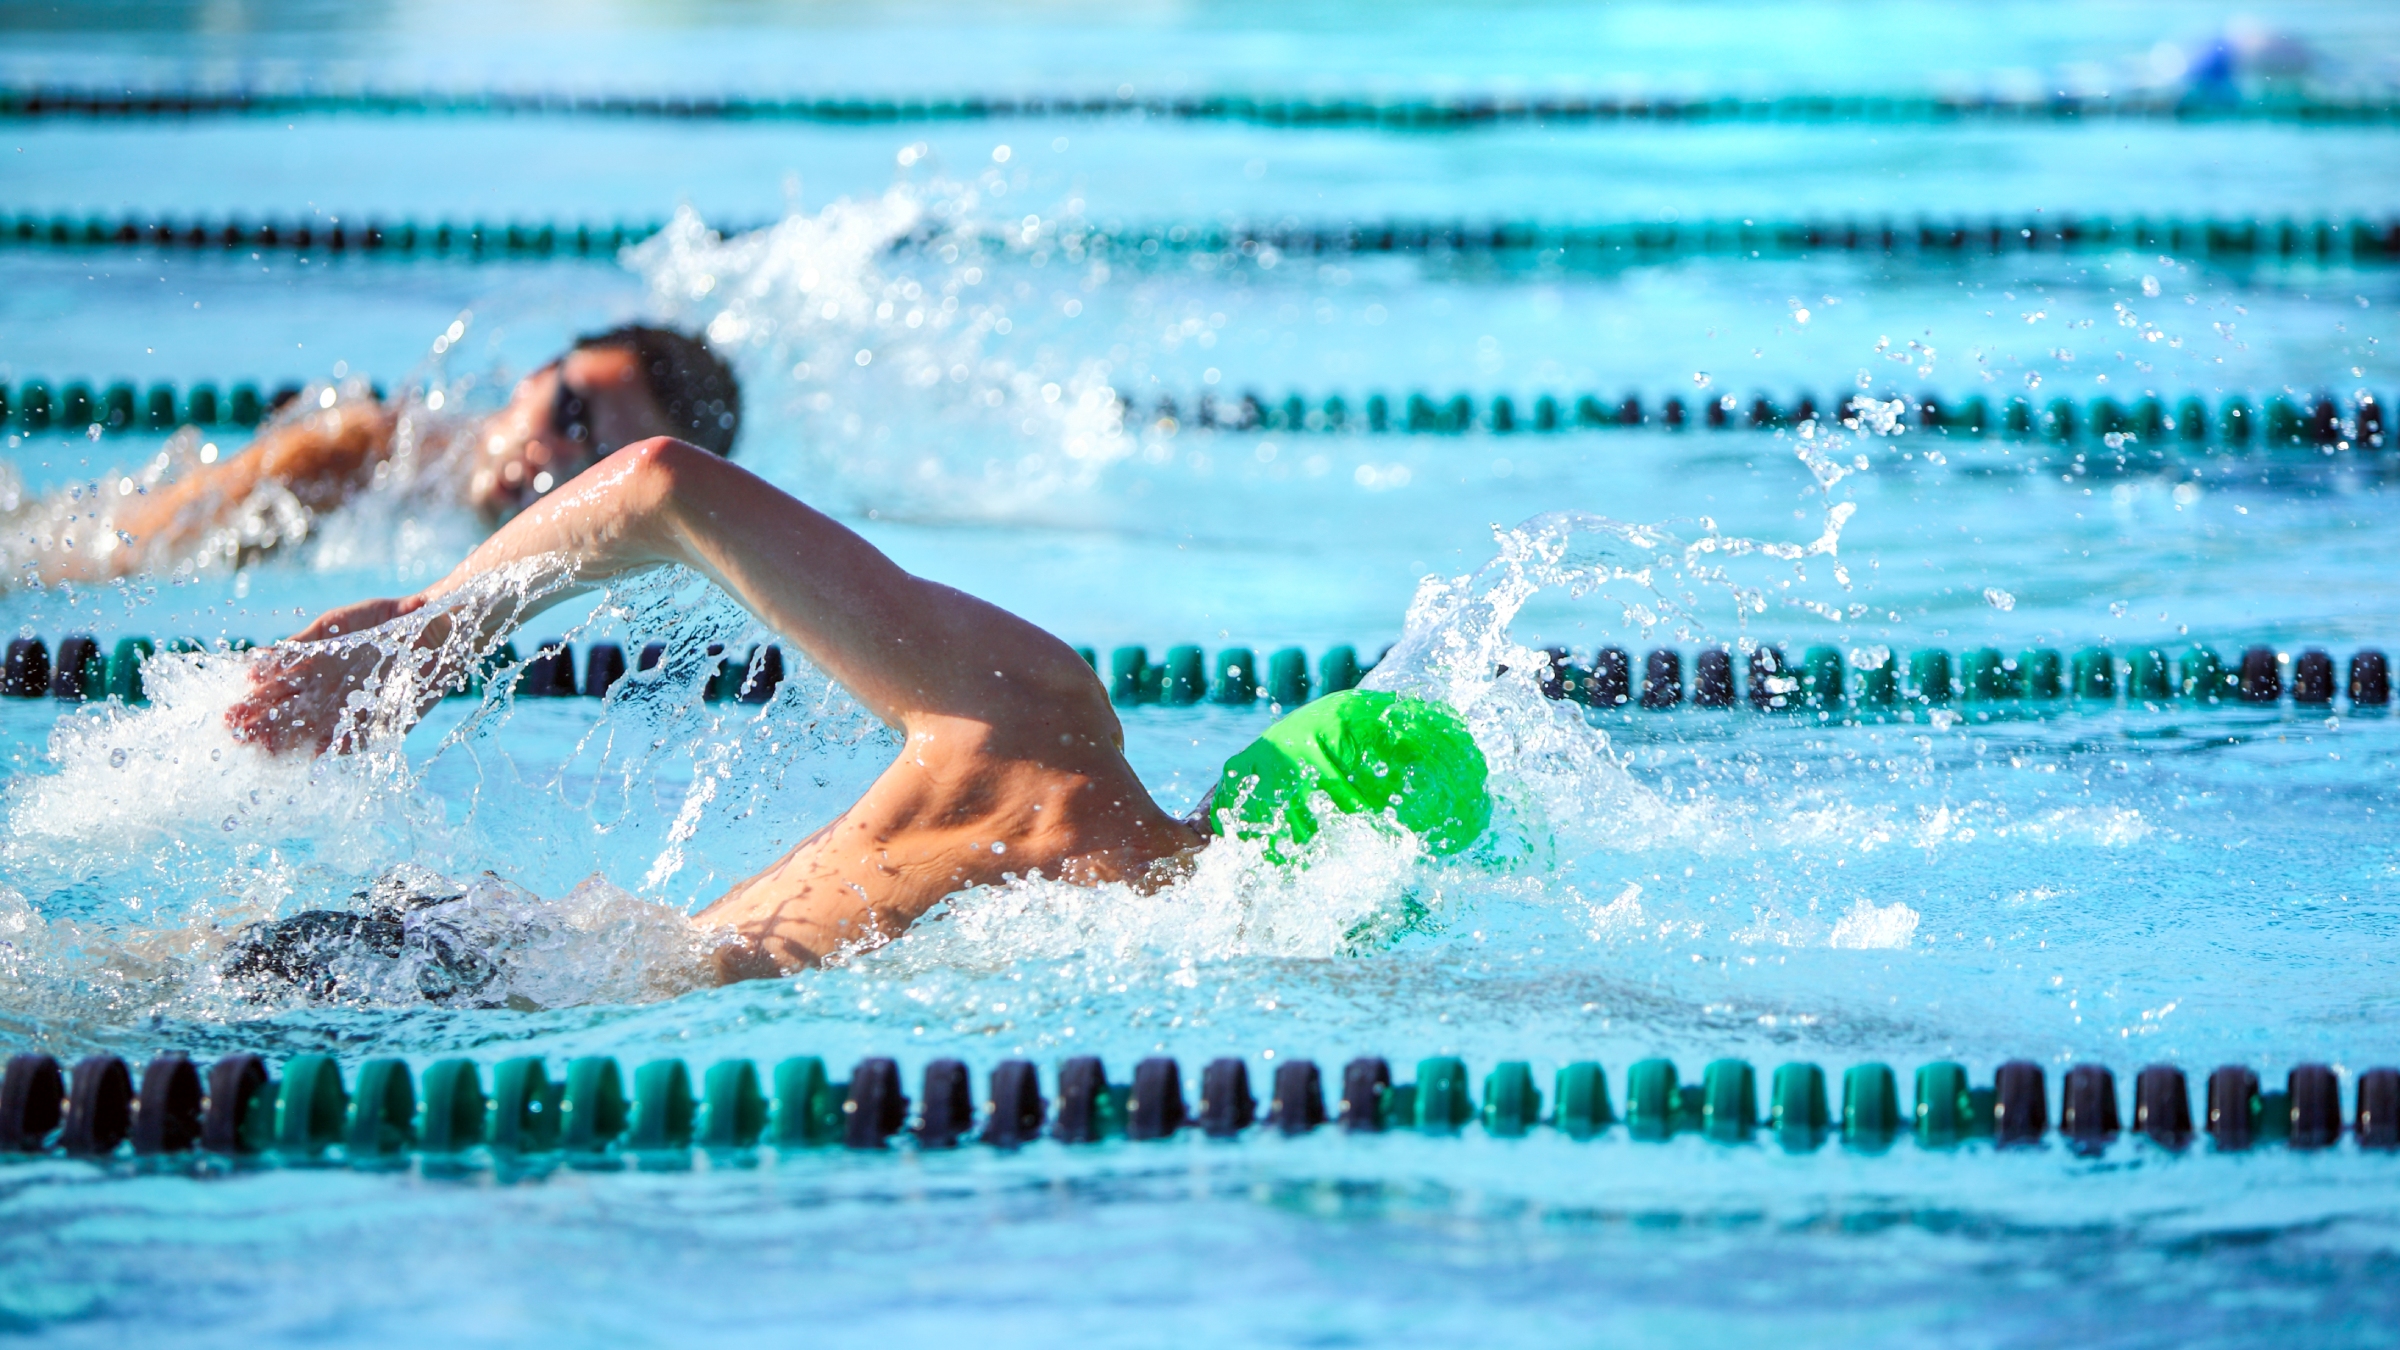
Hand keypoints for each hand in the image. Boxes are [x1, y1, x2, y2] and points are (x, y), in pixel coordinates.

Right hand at [227, 596, 429, 754]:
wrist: (434, 625)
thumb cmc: (380, 619)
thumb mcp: (333, 625)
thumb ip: (299, 645)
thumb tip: (254, 666)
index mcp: (312, 671)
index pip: (274, 693)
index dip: (252, 705)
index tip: (228, 715)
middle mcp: (327, 696)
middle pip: (288, 716)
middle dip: (261, 726)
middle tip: (234, 735)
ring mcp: (352, 710)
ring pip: (313, 731)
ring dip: (289, 742)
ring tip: (263, 749)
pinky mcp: (382, 723)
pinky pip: (356, 741)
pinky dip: (338, 747)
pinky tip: (316, 755)